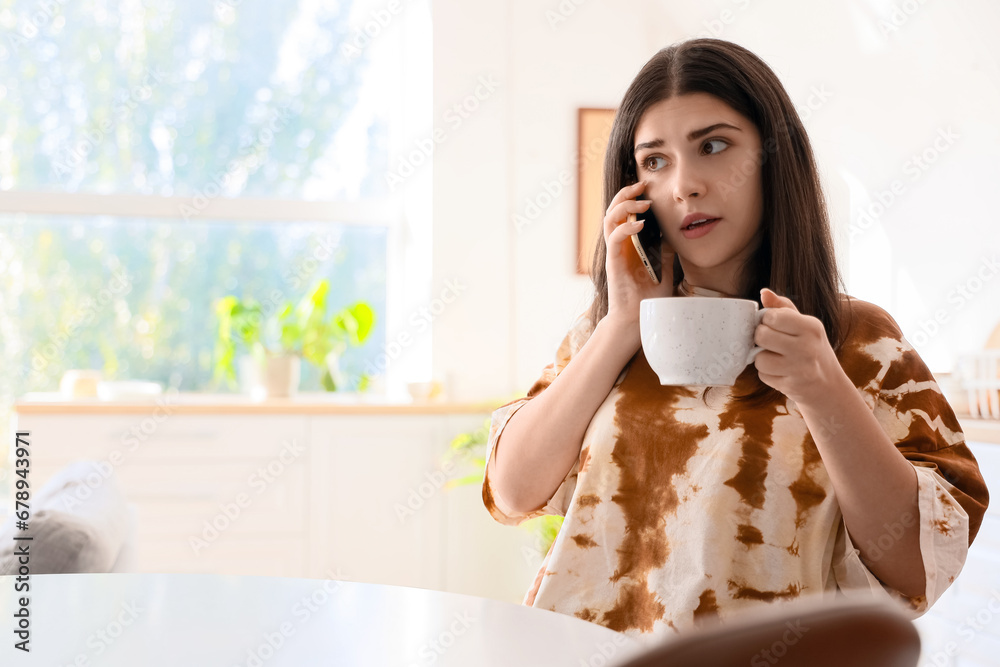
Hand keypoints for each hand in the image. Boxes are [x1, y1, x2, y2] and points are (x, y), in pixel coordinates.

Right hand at [602, 181, 675, 344]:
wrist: (638, 319)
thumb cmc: (649, 298)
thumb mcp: (665, 269)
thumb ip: (666, 251)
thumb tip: (674, 234)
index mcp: (629, 244)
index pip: (625, 213)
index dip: (633, 197)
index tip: (648, 187)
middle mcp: (619, 245)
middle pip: (614, 210)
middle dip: (626, 194)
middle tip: (642, 185)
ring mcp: (615, 252)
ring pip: (610, 219)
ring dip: (625, 207)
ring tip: (642, 203)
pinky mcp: (614, 262)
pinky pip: (614, 239)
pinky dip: (626, 228)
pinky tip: (641, 225)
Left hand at [753, 288, 845, 406]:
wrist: (828, 385)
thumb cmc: (811, 348)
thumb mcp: (804, 325)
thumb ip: (783, 307)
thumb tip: (764, 292)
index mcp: (811, 327)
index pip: (772, 316)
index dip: (766, 320)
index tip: (773, 325)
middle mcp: (807, 347)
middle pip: (761, 335)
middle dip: (761, 338)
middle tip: (772, 342)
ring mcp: (800, 368)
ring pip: (759, 358)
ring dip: (763, 359)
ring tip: (777, 359)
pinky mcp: (790, 385)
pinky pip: (763, 375)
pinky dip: (767, 374)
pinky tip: (781, 372)